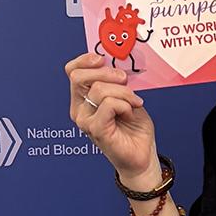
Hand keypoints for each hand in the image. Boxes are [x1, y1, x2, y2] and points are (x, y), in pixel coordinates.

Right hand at [64, 52, 157, 184]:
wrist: (142, 155)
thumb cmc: (134, 128)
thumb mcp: (126, 97)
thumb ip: (116, 82)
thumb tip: (116, 64)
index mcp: (84, 98)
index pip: (73, 71)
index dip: (86, 60)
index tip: (103, 60)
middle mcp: (80, 109)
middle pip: (79, 77)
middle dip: (107, 73)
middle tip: (125, 81)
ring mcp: (85, 120)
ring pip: (100, 90)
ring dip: (124, 93)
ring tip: (133, 104)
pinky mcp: (96, 129)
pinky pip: (109, 104)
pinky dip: (124, 105)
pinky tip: (130, 113)